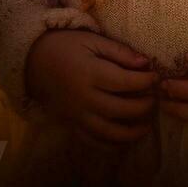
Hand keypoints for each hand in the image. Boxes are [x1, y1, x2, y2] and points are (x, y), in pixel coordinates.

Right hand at [24, 28, 158, 145]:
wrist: (32, 61)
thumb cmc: (65, 46)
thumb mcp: (92, 40)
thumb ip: (119, 52)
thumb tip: (145, 64)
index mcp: (90, 74)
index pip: (125, 82)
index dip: (145, 81)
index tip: (155, 77)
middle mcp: (84, 98)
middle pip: (121, 109)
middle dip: (143, 106)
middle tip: (154, 99)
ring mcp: (77, 115)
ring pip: (109, 132)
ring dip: (132, 133)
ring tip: (146, 126)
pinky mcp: (71, 124)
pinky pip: (93, 141)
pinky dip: (110, 146)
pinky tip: (124, 141)